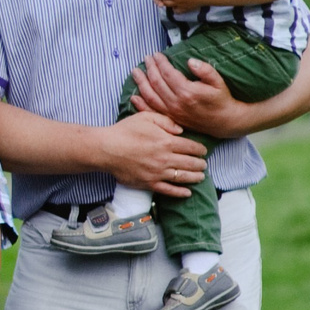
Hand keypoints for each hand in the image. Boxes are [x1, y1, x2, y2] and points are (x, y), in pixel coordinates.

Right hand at [94, 108, 210, 197]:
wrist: (106, 149)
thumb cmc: (124, 131)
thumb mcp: (146, 117)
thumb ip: (166, 121)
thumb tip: (180, 130)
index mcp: (167, 142)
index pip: (191, 147)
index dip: (200, 149)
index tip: (203, 150)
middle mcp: (165, 159)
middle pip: (190, 163)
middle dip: (200, 164)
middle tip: (204, 164)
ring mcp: (158, 173)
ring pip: (183, 177)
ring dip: (195, 177)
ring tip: (201, 177)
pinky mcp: (149, 183)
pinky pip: (168, 190)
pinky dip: (180, 192)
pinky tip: (187, 192)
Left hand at [128, 52, 244, 139]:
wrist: (224, 121)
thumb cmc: (221, 99)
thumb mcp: (218, 82)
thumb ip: (205, 70)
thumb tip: (190, 61)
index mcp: (187, 92)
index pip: (168, 74)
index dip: (160, 63)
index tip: (156, 54)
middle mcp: (177, 103)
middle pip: (156, 83)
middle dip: (150, 68)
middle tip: (146, 58)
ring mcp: (172, 112)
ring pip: (150, 96)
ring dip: (141, 83)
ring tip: (135, 72)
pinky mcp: (170, 119)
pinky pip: (151, 111)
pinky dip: (140, 104)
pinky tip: (134, 96)